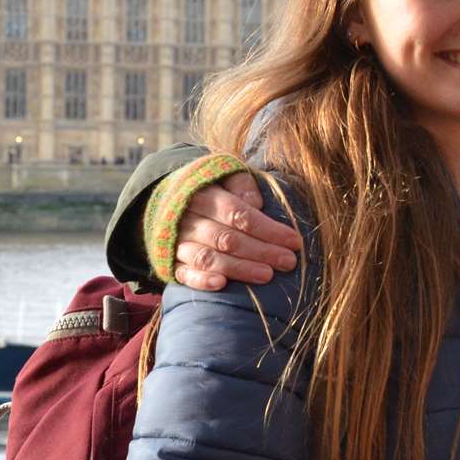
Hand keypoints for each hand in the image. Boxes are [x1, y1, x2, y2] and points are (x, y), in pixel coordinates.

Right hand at [174, 171, 302, 289]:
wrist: (165, 199)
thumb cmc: (209, 188)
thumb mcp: (224, 174)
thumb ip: (242, 185)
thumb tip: (256, 203)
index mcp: (203, 195)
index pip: (238, 213)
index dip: (267, 229)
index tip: (293, 241)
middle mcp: (187, 219)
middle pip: (226, 238)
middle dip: (261, 251)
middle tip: (288, 262)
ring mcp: (177, 242)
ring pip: (208, 258)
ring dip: (239, 268)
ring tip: (267, 275)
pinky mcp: (170, 262)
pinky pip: (184, 273)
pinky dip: (201, 280)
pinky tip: (222, 284)